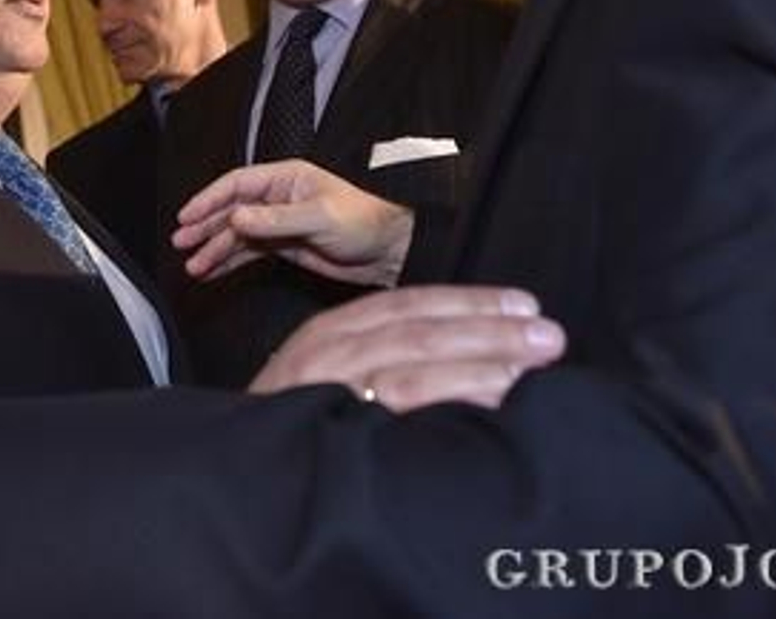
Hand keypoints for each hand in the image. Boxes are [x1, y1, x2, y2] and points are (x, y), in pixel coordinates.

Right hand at [173, 160, 413, 287]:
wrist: (392, 250)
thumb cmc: (366, 221)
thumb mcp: (319, 217)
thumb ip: (275, 219)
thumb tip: (236, 217)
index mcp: (287, 178)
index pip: (237, 184)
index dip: (209, 199)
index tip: (187, 216)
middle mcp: (280, 198)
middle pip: (231, 209)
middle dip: (204, 226)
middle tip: (180, 243)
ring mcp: (281, 223)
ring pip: (237, 235)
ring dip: (214, 248)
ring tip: (192, 266)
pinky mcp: (286, 247)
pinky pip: (249, 253)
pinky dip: (229, 262)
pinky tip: (212, 271)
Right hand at [250, 284, 565, 412]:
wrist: (227, 473)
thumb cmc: (287, 427)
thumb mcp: (329, 380)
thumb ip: (383, 361)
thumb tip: (466, 354)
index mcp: (331, 332)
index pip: (411, 307)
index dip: (470, 303)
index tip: (523, 306)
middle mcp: (326, 351)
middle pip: (420, 329)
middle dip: (488, 328)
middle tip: (548, 335)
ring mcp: (324, 387)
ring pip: (412, 362)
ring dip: (479, 360)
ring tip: (530, 366)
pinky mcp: (325, 426)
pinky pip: (396, 404)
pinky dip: (447, 395)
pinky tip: (488, 400)